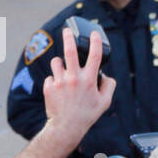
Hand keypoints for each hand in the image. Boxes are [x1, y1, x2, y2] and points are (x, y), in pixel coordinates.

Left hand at [42, 27, 115, 142]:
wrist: (66, 127)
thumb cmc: (87, 115)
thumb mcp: (105, 102)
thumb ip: (109, 86)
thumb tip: (106, 75)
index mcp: (89, 80)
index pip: (95, 55)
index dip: (95, 41)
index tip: (94, 33)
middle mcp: (73, 78)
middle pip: (70, 50)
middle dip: (68, 37)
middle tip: (67, 31)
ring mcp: (59, 82)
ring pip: (56, 62)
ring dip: (60, 64)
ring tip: (63, 72)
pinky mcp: (49, 87)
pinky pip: (51, 77)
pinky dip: (54, 80)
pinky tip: (58, 90)